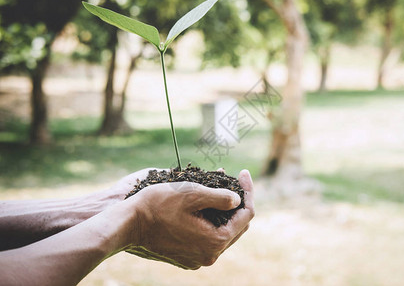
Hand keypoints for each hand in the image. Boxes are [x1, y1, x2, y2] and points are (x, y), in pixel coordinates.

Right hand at [122, 169, 254, 268]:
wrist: (127, 225)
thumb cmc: (157, 206)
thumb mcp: (192, 194)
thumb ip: (221, 197)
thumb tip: (237, 199)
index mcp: (215, 241)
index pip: (246, 215)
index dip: (248, 191)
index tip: (244, 173)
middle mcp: (209, 255)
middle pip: (237, 226)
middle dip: (239, 201)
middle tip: (236, 180)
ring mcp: (197, 258)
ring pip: (223, 232)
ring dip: (225, 210)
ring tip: (222, 187)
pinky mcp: (187, 256)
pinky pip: (208, 237)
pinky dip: (212, 220)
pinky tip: (206, 204)